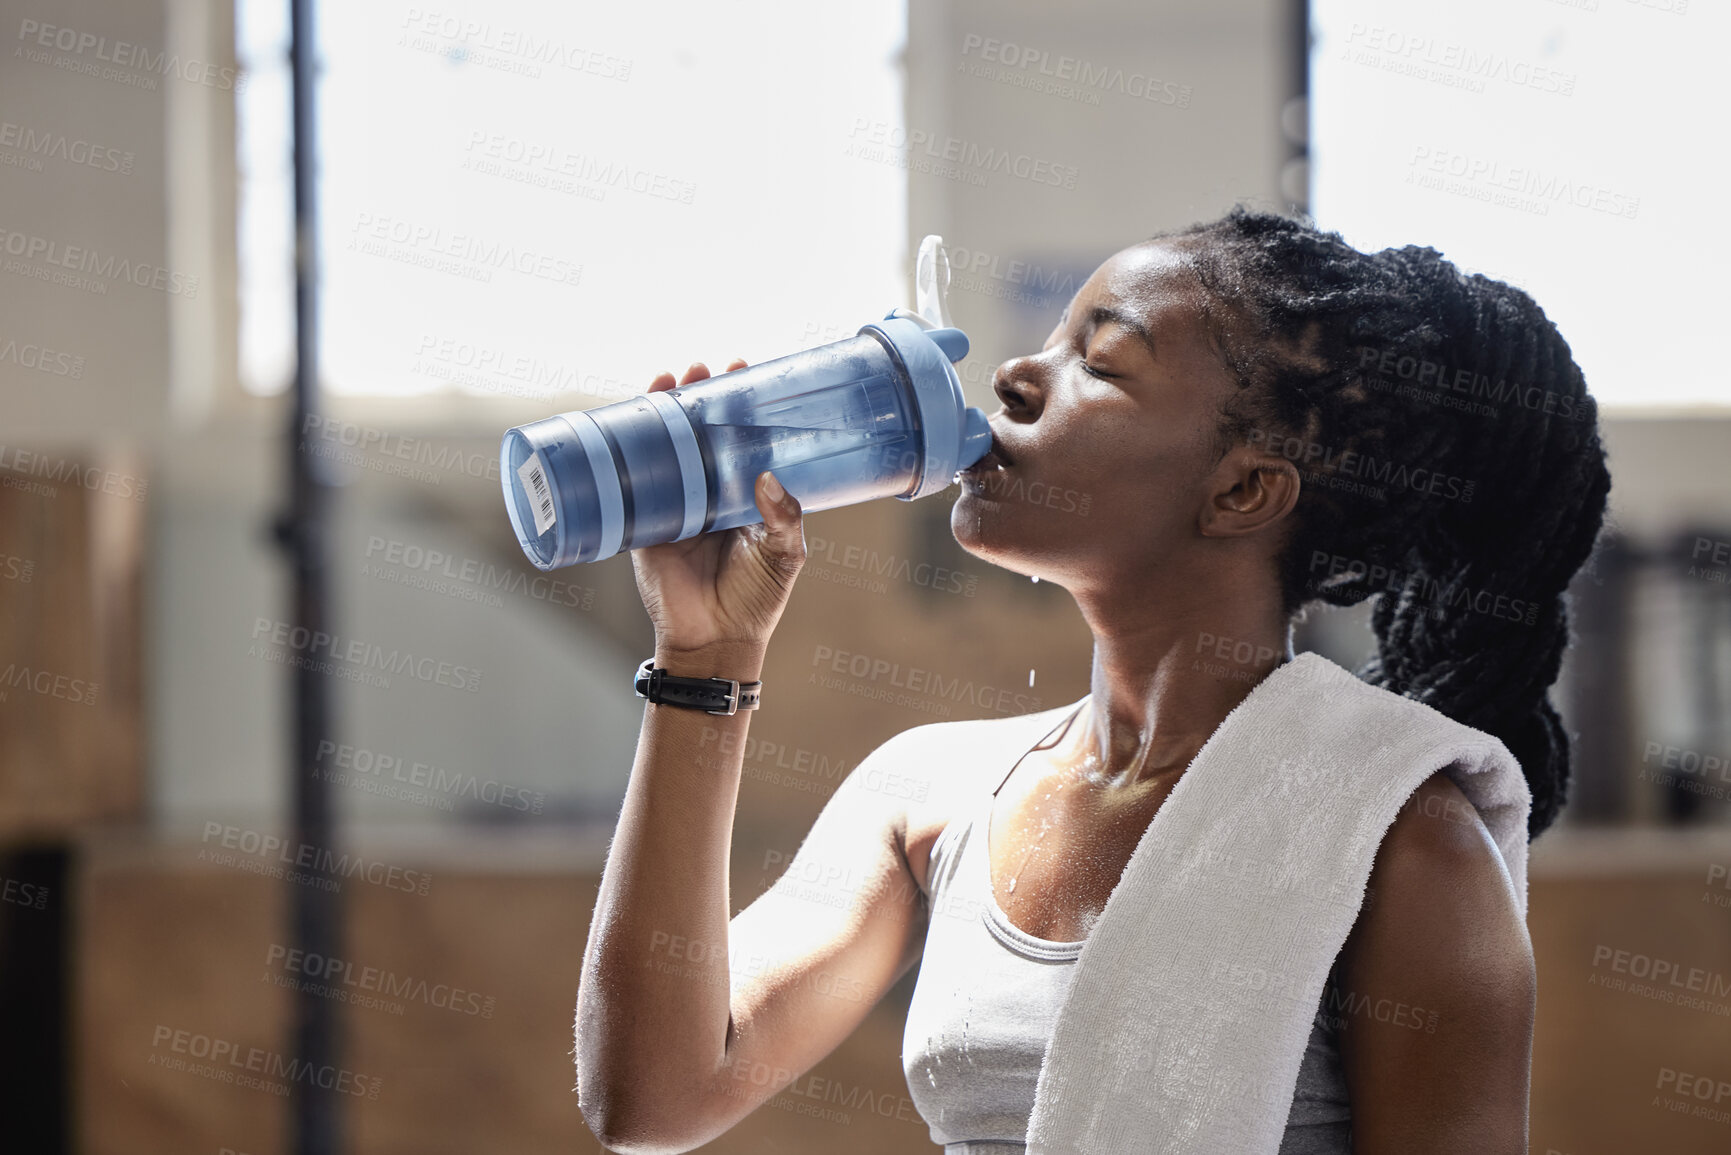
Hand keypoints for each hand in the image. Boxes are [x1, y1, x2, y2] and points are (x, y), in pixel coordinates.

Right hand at [629, 360, 806, 660]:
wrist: (715, 640)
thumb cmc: (756, 599)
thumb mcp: (785, 555)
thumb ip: (785, 518)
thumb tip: (768, 478)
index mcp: (744, 493)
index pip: (742, 437)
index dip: (741, 405)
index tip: (745, 371)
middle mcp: (709, 491)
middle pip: (700, 432)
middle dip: (699, 396)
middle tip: (704, 368)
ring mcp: (675, 503)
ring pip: (666, 446)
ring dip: (664, 410)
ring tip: (671, 379)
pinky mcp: (644, 521)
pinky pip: (632, 479)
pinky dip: (627, 448)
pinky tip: (628, 419)